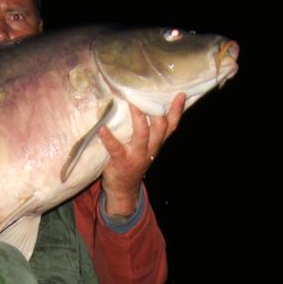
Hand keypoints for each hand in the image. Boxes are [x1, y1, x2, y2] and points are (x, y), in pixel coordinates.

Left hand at [98, 93, 185, 217]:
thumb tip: (144, 104)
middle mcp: (150, 148)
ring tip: (131, 103)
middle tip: (148, 93)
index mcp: (156, 143)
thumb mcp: (146, 147)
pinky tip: (102, 128)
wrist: (123, 189)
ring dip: (138, 118)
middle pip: (160, 128)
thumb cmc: (132, 161)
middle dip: (157, 111)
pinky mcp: (120, 161)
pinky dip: (108, 138)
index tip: (180, 94)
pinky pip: (116, 149)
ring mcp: (136, 155)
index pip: (171, 126)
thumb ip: (148, 130)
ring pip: (142, 135)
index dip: (177, 111)